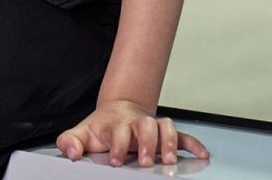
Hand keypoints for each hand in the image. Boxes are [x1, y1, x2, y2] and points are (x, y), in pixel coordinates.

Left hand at [57, 101, 208, 168]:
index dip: (118, 144)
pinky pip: (183, 136)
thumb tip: (71, 154)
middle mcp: (137, 124)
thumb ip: (70, 142)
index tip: (116, 161)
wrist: (118, 110)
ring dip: (169, 142)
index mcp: (117, 125)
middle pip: (146, 126)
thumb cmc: (102, 127)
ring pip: (166, 126)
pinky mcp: (165, 134)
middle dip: (147, 143)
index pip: (120, 131)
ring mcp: (153, 128)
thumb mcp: (81, 133)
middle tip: (144, 162)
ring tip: (169, 160)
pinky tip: (201, 155)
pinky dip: (193, 144)